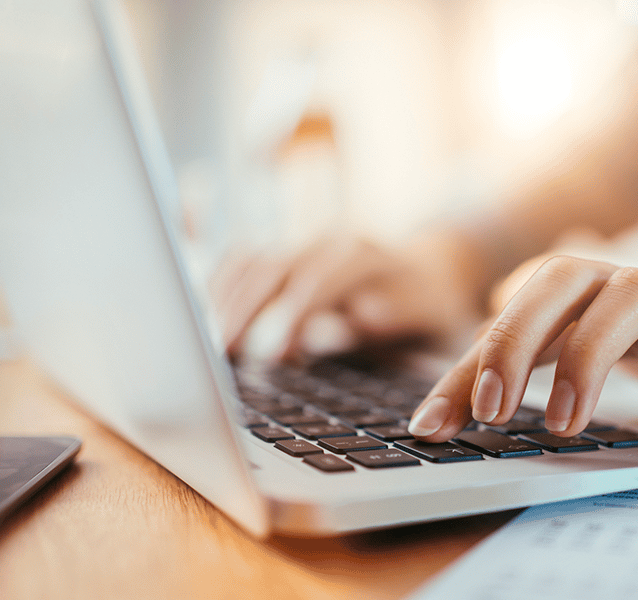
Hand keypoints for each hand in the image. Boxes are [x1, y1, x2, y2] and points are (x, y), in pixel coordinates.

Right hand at [215, 235, 482, 360]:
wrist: (435, 269)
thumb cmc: (432, 305)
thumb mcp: (430, 313)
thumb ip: (397, 313)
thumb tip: (361, 315)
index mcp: (364, 256)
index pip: (318, 279)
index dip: (293, 315)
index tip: (275, 352)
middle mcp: (328, 243)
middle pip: (273, 267)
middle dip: (244, 309)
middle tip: (221, 353)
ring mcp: (303, 246)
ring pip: (251, 261)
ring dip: (224, 300)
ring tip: (206, 345)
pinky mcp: (286, 257)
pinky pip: (242, 261)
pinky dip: (219, 286)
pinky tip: (202, 316)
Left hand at [407, 256, 637, 442]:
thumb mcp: (599, 358)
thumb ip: (530, 366)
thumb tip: (450, 392)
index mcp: (589, 292)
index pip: (512, 312)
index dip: (466, 365)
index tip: (432, 427)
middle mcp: (631, 284)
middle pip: (562, 277)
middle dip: (516, 339)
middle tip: (492, 410)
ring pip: (633, 294)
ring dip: (590, 356)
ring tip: (565, 423)